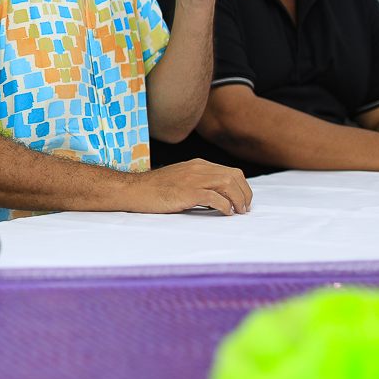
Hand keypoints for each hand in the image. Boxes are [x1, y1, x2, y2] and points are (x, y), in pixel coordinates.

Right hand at [128, 160, 252, 214]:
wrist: (133, 190)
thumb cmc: (154, 189)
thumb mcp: (180, 179)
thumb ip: (198, 183)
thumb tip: (218, 199)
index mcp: (198, 165)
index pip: (232, 172)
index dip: (243, 187)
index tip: (243, 202)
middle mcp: (198, 169)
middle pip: (234, 176)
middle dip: (245, 194)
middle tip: (244, 209)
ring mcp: (192, 179)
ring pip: (228, 184)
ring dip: (238, 200)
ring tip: (237, 212)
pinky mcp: (186, 192)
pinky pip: (214, 197)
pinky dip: (225, 206)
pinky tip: (224, 213)